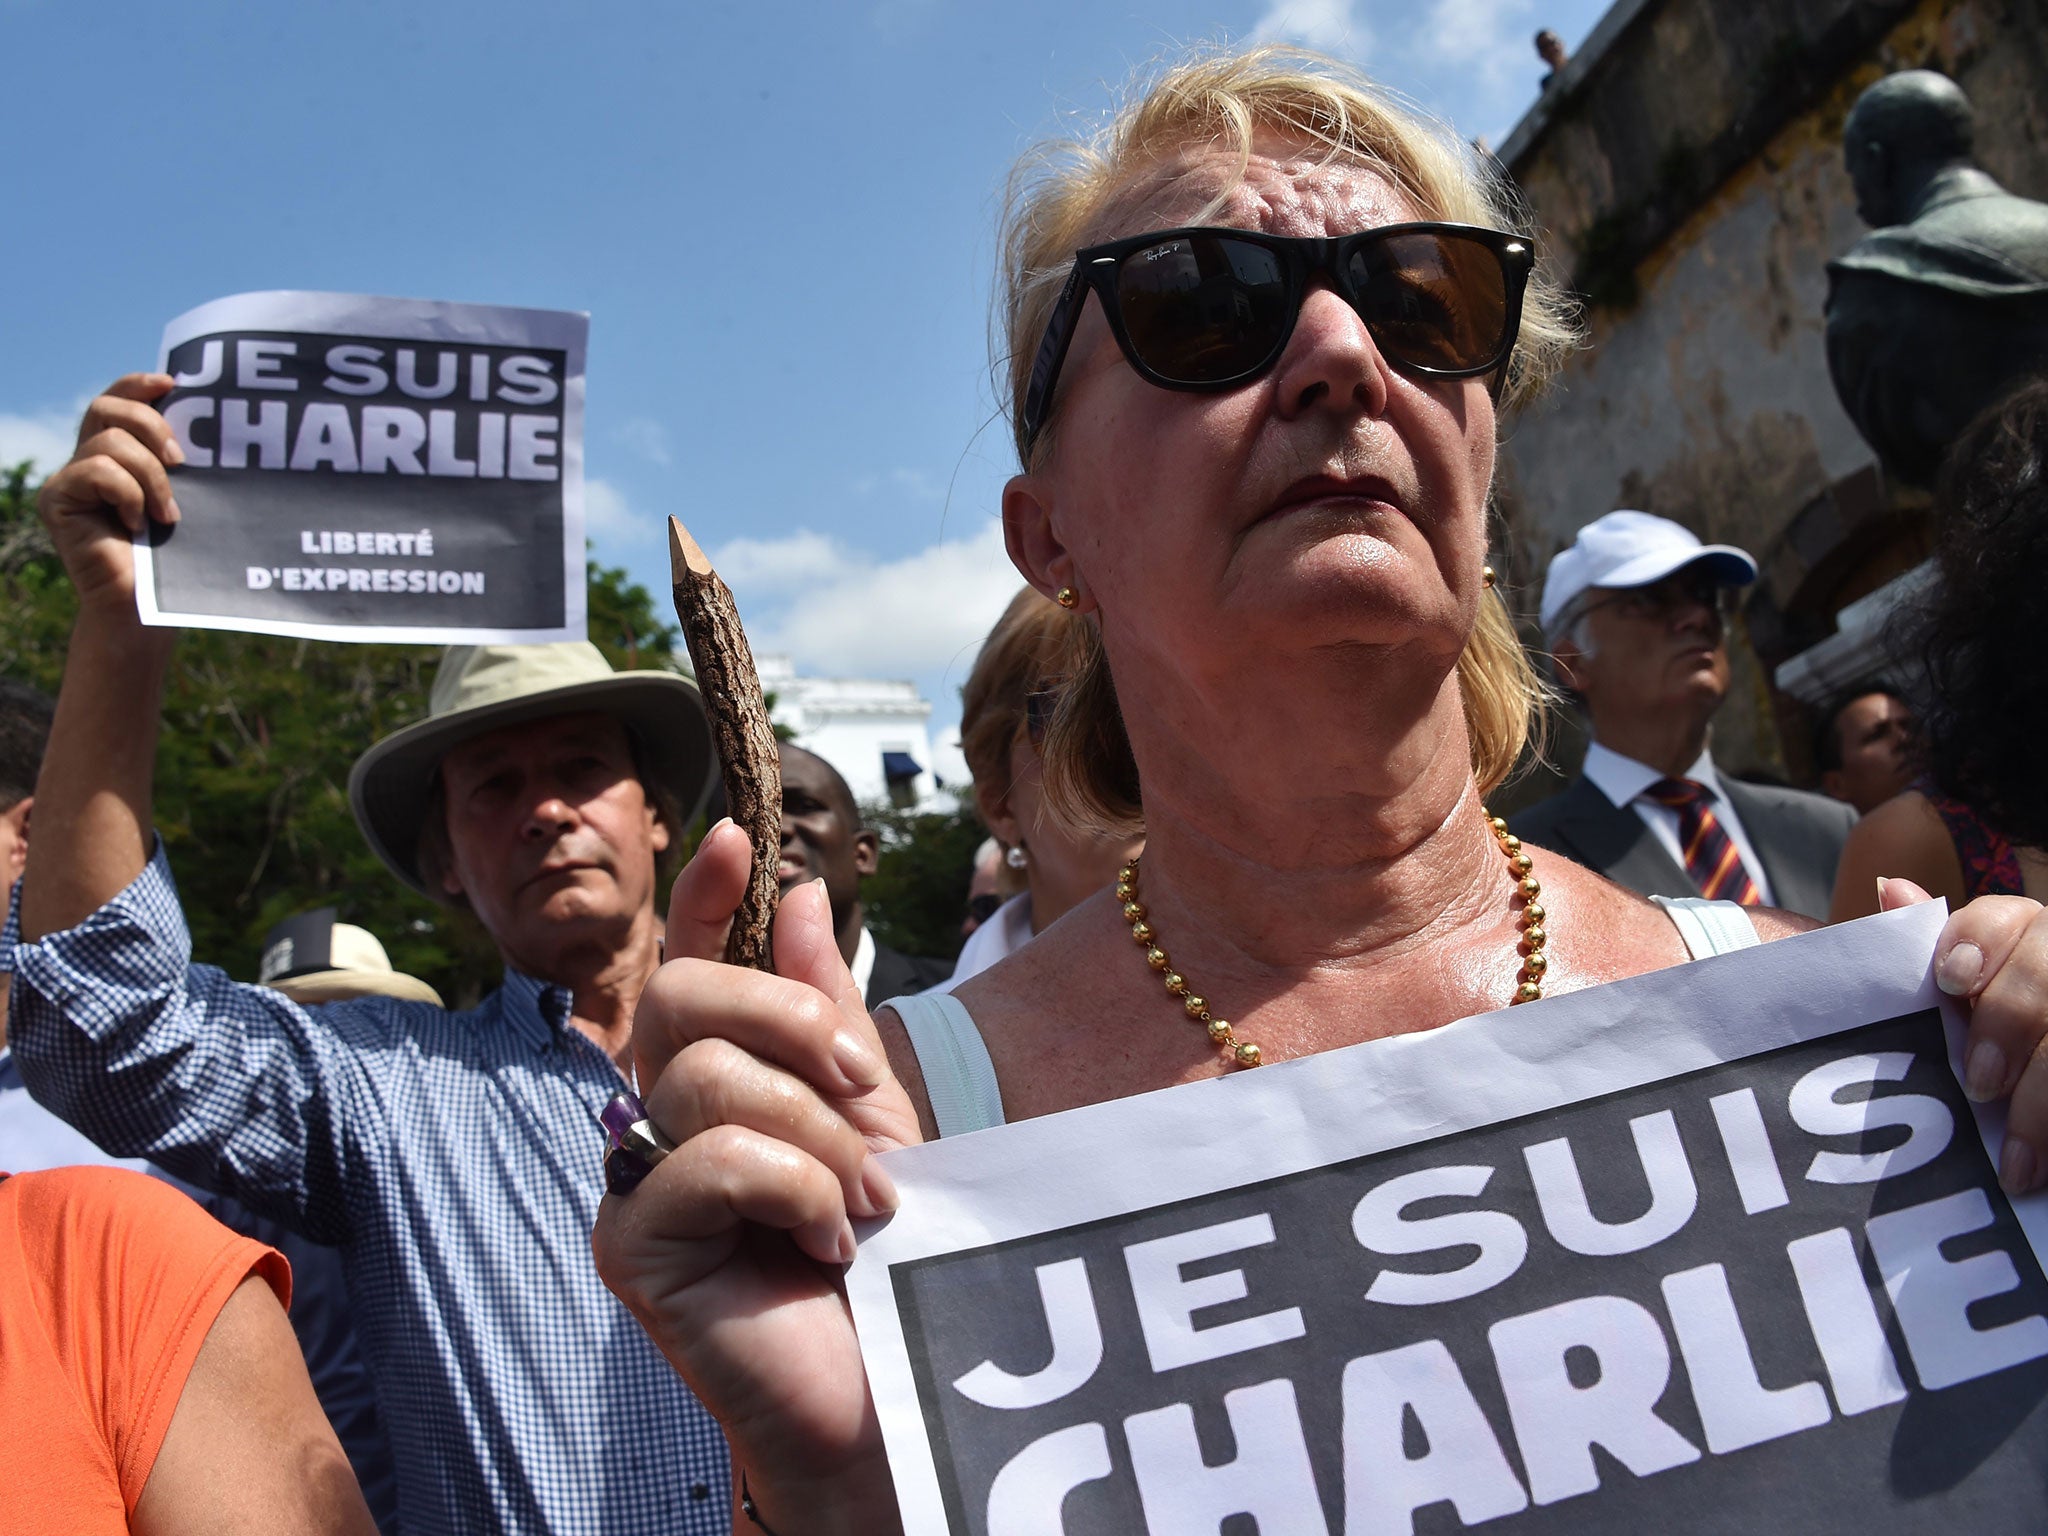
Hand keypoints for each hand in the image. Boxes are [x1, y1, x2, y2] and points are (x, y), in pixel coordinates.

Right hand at [35, 374, 182, 615]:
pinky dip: (127, 492)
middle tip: (180, 461)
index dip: (139, 385)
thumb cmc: (175, 556)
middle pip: (108, 407)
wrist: (147, 608)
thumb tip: (220, 425)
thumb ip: (186, 464)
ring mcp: (70, 479)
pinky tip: (137, 524)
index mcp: (119, 453)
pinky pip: (96, 469)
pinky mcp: (58, 500)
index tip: (174, 383)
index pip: (119, 400)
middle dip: (150, 424)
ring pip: (109, 441)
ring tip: (167, 513)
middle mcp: (88, 459)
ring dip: (149, 475)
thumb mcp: (187, 498)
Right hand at [591, 820, 919, 1526]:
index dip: (702, 897)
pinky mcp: (632, 1248)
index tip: (740, 832)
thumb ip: (826, 1012)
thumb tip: (800, 894)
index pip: (686, 966)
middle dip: (793, 1022)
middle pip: (680, 997)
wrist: (889, 1387)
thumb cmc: (880, 1255)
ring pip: (707, 1079)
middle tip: (865, 1089)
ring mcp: (634, 1184)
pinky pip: (711, 1159)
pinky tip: (831, 1244)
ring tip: (866, 1203)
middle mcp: (655, 1119)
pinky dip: (797, 1190)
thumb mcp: (870, 1113)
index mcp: (713, 1079)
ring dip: (819, 1135)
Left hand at [1882, 877, 2047, 1193]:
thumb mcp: (1945, 1013)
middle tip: (1977, 1085)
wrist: (2019, 1097)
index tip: (1949, 979)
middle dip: (2011, 1025)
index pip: (2011, 917)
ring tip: (2014, 1165)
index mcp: (2024, 944)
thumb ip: (1918, 958)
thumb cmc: (1980, 1059)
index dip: (1981, 940)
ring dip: (2043, 1103)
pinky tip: (2042, 1175)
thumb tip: (1891, 886)